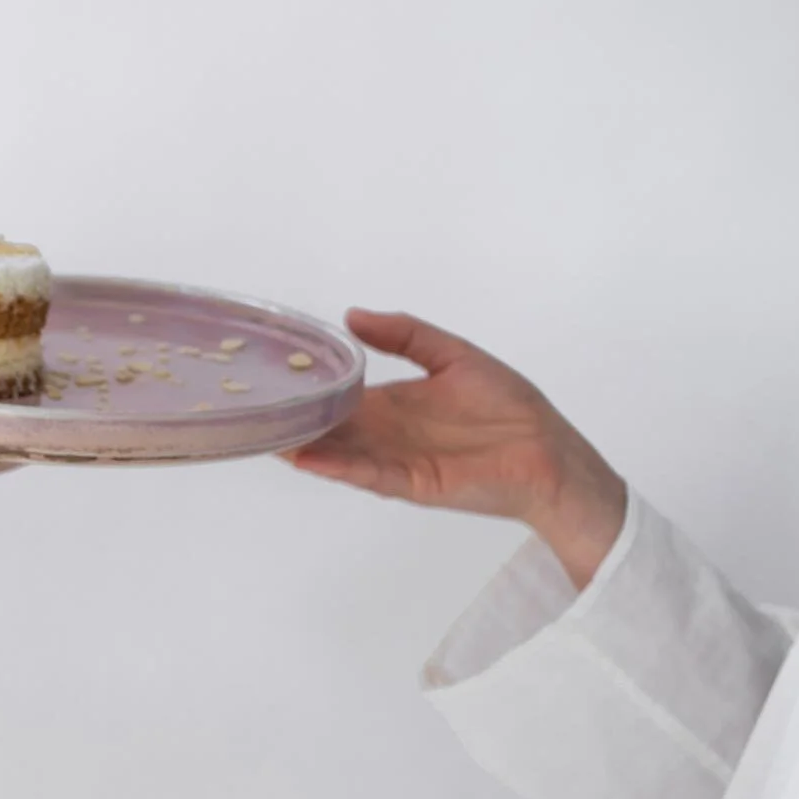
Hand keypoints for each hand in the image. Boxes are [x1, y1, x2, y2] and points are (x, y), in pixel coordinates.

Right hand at [290, 309, 626, 586]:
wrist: (548, 452)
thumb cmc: (510, 406)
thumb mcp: (453, 355)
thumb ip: (405, 334)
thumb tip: (351, 315)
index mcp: (392, 403)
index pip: (337, 394)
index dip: (306, 386)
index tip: (269, 375)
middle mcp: (385, 433)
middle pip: (328, 426)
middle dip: (293, 419)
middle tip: (249, 407)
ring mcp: (393, 460)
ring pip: (338, 452)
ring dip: (303, 446)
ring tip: (264, 435)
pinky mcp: (410, 483)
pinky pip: (367, 473)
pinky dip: (337, 467)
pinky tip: (307, 458)